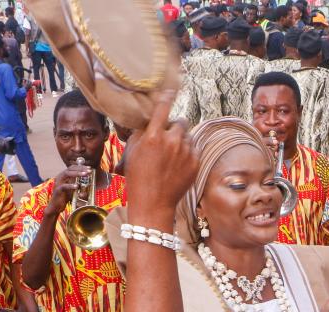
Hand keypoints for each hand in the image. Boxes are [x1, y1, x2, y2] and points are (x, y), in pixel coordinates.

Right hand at [45, 163, 92, 215]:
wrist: (56, 206)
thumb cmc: (65, 197)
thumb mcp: (74, 189)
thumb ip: (79, 185)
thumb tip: (89, 182)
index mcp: (64, 176)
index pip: (72, 168)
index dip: (80, 167)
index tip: (89, 168)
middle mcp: (60, 177)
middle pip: (70, 169)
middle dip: (80, 169)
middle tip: (89, 171)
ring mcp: (58, 183)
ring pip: (67, 174)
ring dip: (77, 173)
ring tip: (85, 174)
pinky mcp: (57, 190)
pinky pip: (64, 186)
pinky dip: (71, 185)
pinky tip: (77, 186)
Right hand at [125, 90, 197, 230]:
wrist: (154, 203)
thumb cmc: (138, 178)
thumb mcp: (133, 152)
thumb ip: (143, 133)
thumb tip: (150, 120)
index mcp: (154, 136)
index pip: (163, 107)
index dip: (166, 97)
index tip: (169, 91)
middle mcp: (172, 142)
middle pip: (181, 121)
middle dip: (175, 127)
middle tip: (167, 138)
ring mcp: (186, 153)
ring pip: (188, 136)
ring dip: (182, 140)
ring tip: (171, 155)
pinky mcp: (196, 163)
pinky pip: (194, 149)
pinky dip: (188, 152)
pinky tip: (177, 164)